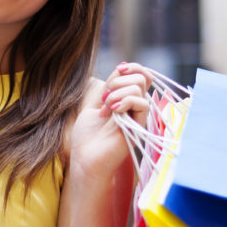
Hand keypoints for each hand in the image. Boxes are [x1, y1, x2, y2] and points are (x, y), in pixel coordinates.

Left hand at [70, 63, 150, 177]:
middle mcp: (134, 107)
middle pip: (141, 77)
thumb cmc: (87, 136)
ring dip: (117, 92)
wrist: (85, 159)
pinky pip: (141, 104)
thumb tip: (121, 69)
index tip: (116, 70)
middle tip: (104, 97)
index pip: (139, 74)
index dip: (130, 68)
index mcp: (125, 100)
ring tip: (105, 107)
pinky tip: (112, 111)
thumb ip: (108, 87)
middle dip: (118, 80)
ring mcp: (137, 116)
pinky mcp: (139, 127)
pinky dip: (124, 100)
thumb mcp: (94, 104)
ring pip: (139, 88)